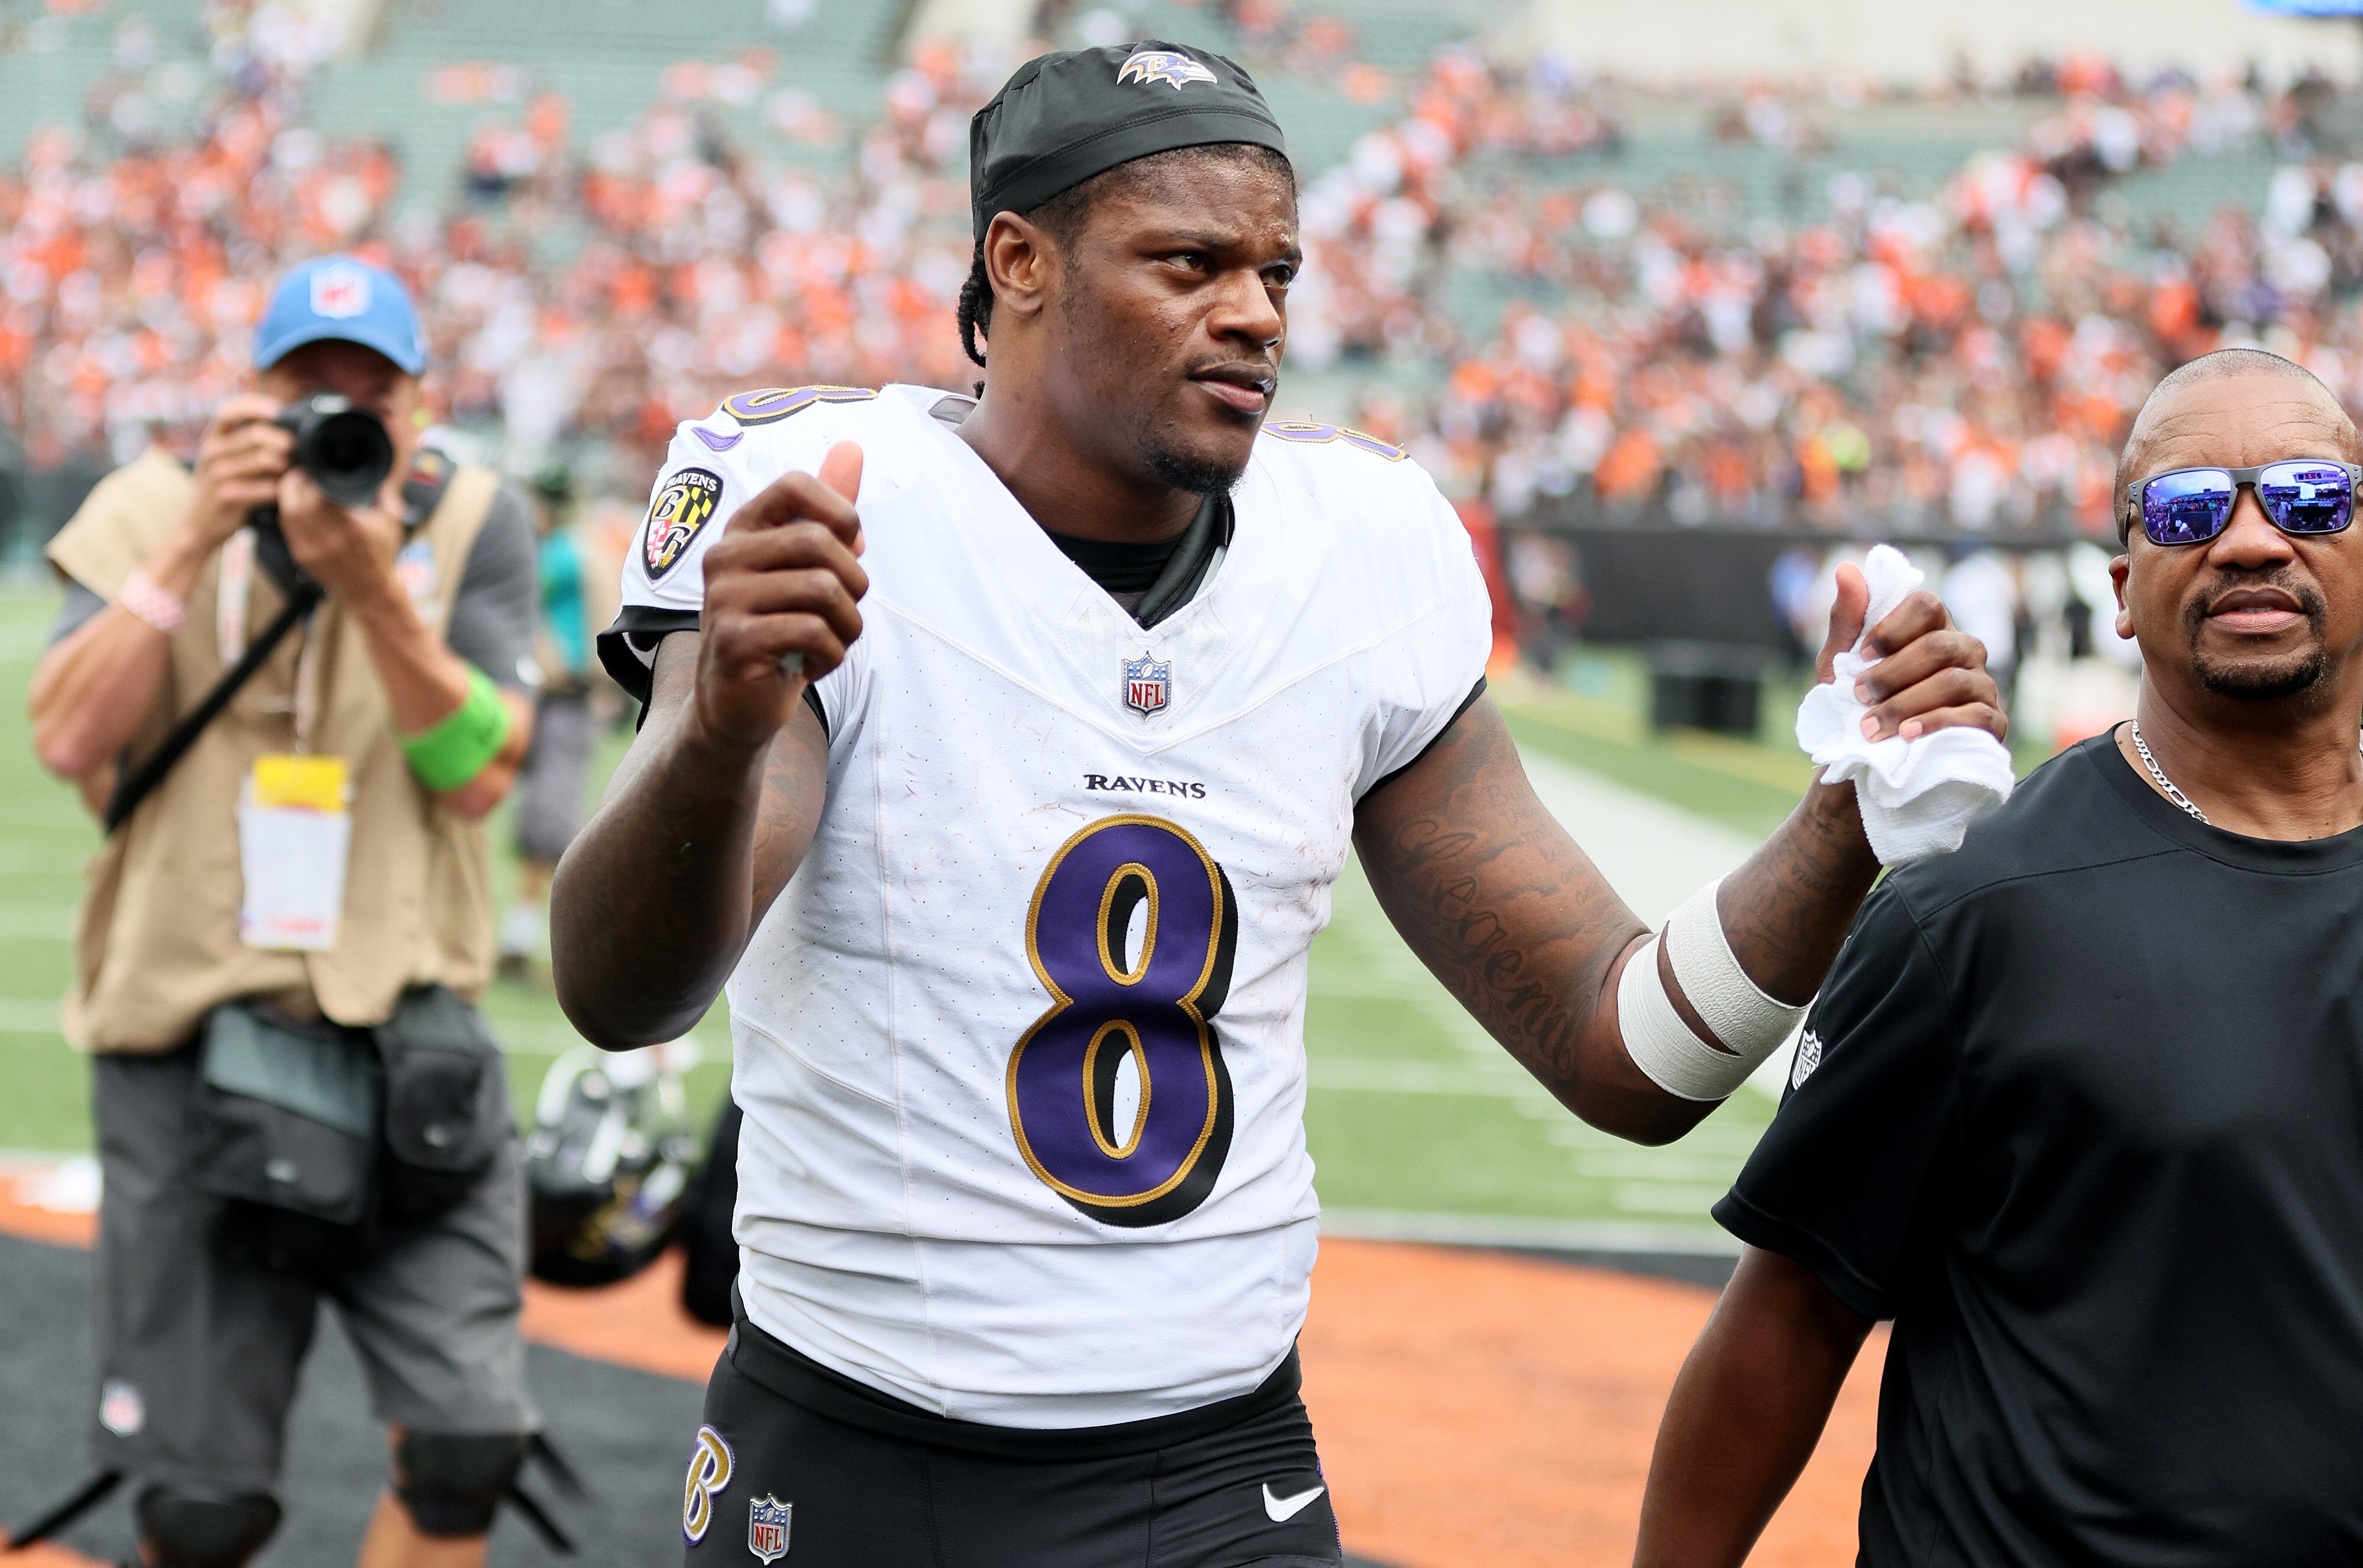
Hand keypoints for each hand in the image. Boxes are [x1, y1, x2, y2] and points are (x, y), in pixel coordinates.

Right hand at [181, 394, 292, 553]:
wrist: (197, 525)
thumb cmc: (219, 487)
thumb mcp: (223, 459)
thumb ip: (244, 441)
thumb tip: (281, 425)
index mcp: (211, 438)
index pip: (229, 410)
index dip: (254, 405)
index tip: (278, 410)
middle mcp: (211, 452)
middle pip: (255, 434)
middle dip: (282, 439)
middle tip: (295, 448)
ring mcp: (218, 475)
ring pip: (264, 460)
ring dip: (284, 464)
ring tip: (290, 470)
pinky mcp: (228, 496)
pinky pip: (265, 487)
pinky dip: (279, 488)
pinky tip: (281, 491)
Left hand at [277, 464, 403, 602]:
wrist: (369, 588)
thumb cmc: (381, 554)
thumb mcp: (391, 523)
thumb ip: (387, 497)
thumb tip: (382, 474)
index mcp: (352, 528)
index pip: (320, 496)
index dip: (313, 480)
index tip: (314, 471)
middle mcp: (331, 539)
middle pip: (299, 503)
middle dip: (296, 484)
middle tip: (301, 474)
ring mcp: (314, 550)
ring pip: (288, 515)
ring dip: (287, 497)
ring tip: (293, 486)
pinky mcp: (303, 557)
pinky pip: (287, 529)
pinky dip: (288, 513)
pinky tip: (294, 506)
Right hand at [692, 442, 866, 752]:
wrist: (737, 704)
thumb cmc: (781, 628)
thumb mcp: (806, 568)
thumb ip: (827, 513)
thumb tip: (852, 447)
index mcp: (742, 530)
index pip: (795, 483)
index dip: (840, 512)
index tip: (848, 548)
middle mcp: (724, 556)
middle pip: (821, 543)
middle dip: (855, 584)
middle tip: (845, 613)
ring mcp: (724, 598)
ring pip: (824, 591)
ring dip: (848, 627)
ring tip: (831, 643)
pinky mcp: (734, 641)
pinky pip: (813, 632)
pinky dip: (832, 656)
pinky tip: (813, 666)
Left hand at [1814, 562, 2007, 743]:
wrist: (1864, 764)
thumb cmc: (1857, 706)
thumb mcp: (1840, 665)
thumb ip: (1847, 620)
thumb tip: (1846, 568)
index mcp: (1931, 629)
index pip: (1927, 605)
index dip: (1892, 627)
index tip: (1860, 656)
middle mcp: (1964, 651)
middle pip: (1940, 646)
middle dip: (1893, 674)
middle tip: (1858, 696)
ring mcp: (1983, 687)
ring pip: (1955, 681)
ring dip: (1906, 703)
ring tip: (1871, 726)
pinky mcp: (1991, 724)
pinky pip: (1975, 717)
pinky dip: (1937, 723)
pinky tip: (1907, 735)